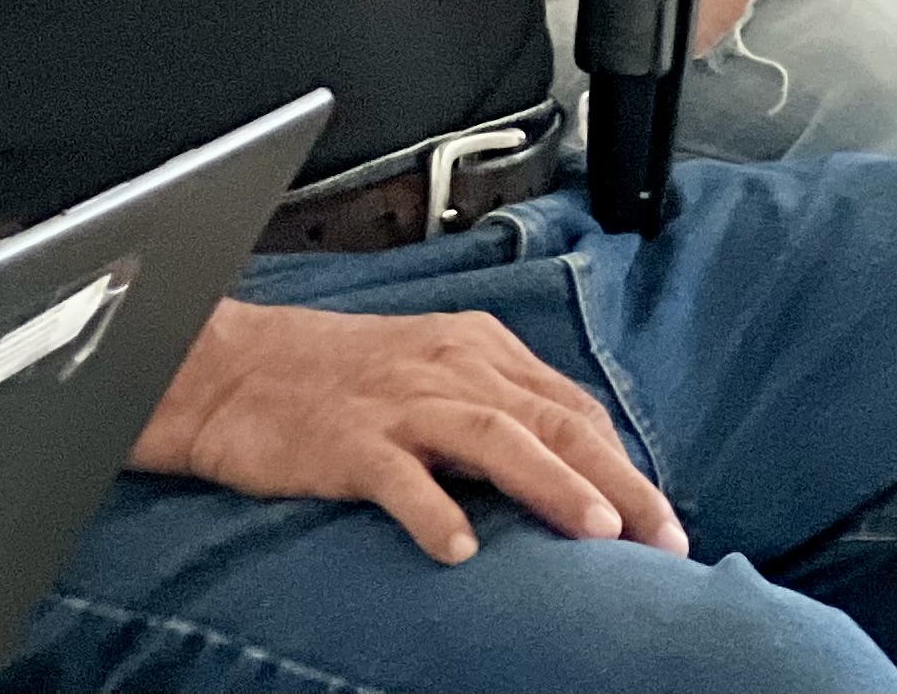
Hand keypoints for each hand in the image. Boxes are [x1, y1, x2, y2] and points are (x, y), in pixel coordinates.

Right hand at [137, 301, 683, 565]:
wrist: (234, 368)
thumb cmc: (339, 376)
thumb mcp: (434, 370)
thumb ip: (500, 403)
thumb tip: (575, 454)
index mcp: (479, 349)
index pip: (572, 407)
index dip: (623, 463)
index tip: (661, 517)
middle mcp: (451, 368)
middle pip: (552, 422)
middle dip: (616, 482)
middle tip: (662, 537)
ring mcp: (400, 403)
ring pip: (493, 438)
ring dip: (551, 484)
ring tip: (597, 533)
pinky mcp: (347, 440)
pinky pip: (397, 477)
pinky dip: (432, 510)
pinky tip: (461, 548)